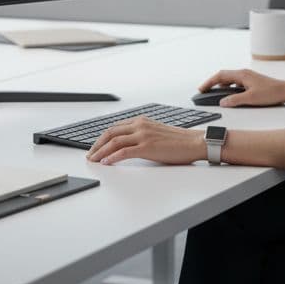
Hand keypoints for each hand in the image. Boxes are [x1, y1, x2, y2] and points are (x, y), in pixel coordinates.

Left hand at [86, 116, 206, 165]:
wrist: (195, 142)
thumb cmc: (179, 141)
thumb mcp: (156, 133)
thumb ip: (142, 135)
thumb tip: (129, 145)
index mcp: (141, 121)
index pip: (115, 127)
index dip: (103, 138)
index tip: (96, 147)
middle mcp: (140, 125)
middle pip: (111, 133)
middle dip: (97, 145)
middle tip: (90, 154)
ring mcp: (143, 135)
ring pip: (114, 142)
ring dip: (101, 152)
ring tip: (93, 160)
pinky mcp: (147, 147)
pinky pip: (124, 151)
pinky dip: (112, 157)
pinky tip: (106, 162)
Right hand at [198, 68, 284, 107]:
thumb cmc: (271, 92)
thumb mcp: (250, 98)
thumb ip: (235, 100)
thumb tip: (223, 102)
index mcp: (242, 75)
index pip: (220, 76)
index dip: (209, 82)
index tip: (202, 89)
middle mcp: (243, 73)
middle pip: (223, 76)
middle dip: (212, 83)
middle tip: (204, 91)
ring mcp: (248, 77)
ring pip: (229, 79)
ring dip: (221, 85)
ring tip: (214, 94)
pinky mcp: (251, 81)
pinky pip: (236, 83)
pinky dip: (229, 88)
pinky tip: (230, 95)